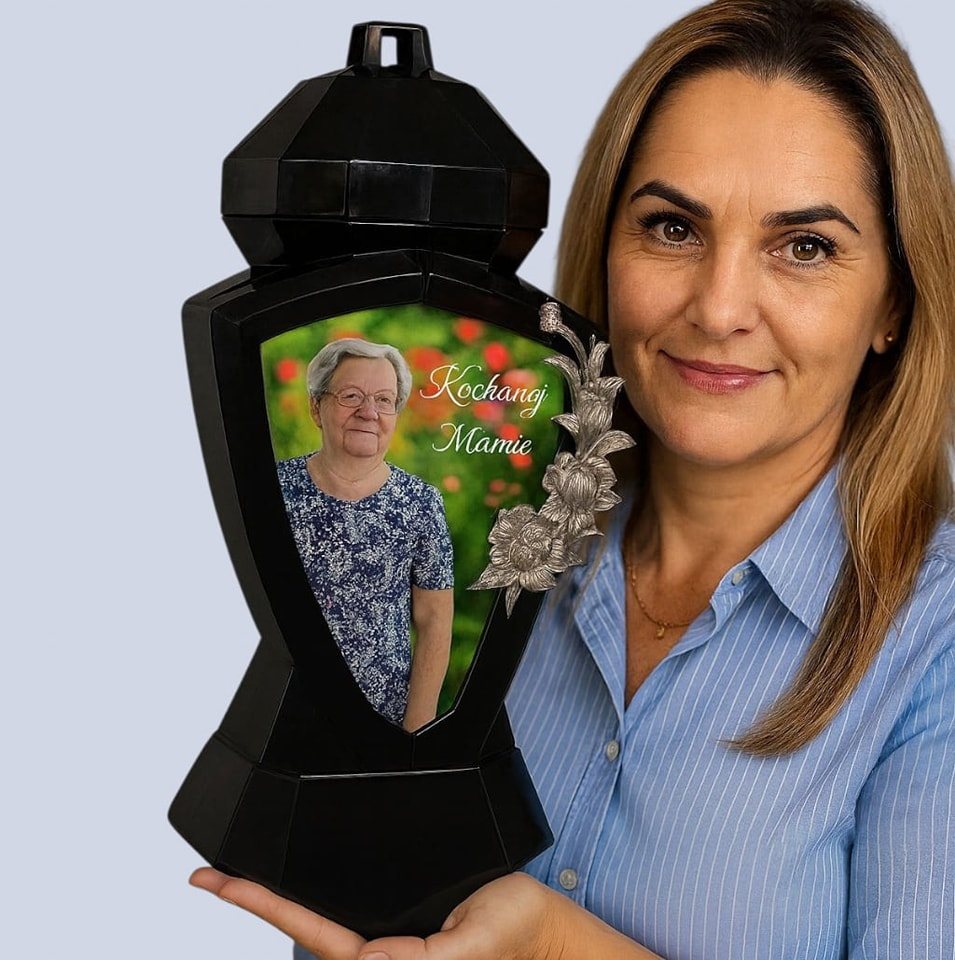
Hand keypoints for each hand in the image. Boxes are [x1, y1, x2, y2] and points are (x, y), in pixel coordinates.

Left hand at [188, 869, 564, 959]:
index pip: (311, 932)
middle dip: (257, 903)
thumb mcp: (472, 949)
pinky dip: (315, 895)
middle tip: (209, 878)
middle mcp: (380, 945)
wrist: (539, 925)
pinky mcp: (403, 911)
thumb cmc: (512, 937)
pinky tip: (299, 883)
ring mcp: (388, 927)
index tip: (217, 883)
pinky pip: (349, 906)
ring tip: (237, 879)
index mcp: (388, 956)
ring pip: (322, 917)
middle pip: (304, 928)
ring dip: (279, 901)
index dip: (262, 905)